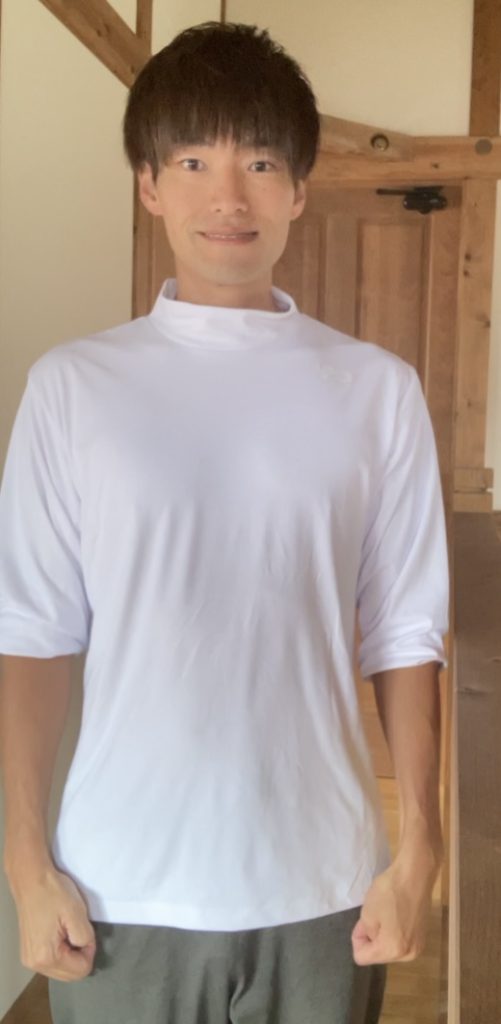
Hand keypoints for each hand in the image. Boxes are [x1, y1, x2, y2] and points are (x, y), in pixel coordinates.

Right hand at [10, 865, 95, 981]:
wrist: (31, 879)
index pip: (81, 970)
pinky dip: (61, 952)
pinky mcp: (29, 952)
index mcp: (47, 956)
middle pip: (70, 975)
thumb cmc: (53, 893)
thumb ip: (85, 938)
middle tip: (76, 929)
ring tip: (67, 930)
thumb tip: (85, 948)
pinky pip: (53, 963)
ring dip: (71, 954)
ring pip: (62, 970)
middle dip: (80, 955)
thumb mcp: (77, 913)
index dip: (90, 950)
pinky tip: (59, 933)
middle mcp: (35, 964)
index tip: (84, 929)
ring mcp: (29, 959)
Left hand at [351, 849, 438, 965]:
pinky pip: (401, 942)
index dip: (358, 938)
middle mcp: (408, 955)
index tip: (363, 921)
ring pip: (389, 949)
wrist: (416, 874)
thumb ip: (365, 933)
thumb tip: (372, 937)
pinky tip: (397, 914)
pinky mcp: (423, 936)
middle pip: (377, 955)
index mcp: (392, 950)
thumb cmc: (390, 891)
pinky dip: (395, 932)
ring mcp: (418, 946)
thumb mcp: (367, 912)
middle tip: (374, 914)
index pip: (362, 957)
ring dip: (383, 935)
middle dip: (371, 938)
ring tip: (386, 913)